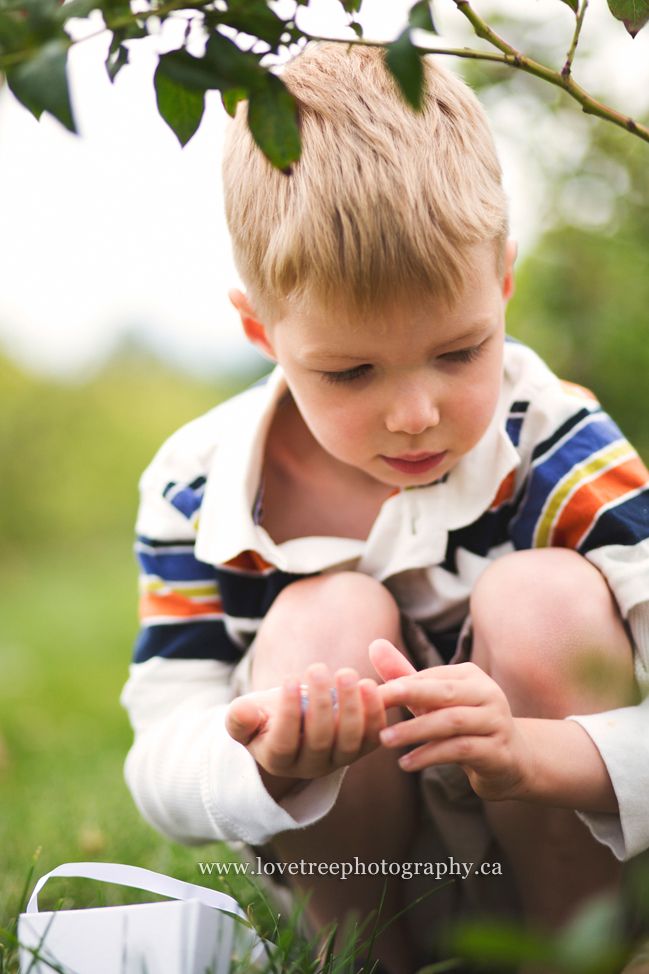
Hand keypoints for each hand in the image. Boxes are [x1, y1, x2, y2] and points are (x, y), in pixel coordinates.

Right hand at [225, 663, 385, 798]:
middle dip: (320, 702)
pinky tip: (370, 686)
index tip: (288, 678)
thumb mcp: (246, 718)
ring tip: (346, 674)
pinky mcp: (360, 749)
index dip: (287, 711)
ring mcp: (338, 760)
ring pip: (349, 741)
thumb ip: (240, 718)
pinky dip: (375, 713)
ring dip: (352, 707)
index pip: (284, 742)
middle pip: (320, 740)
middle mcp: (310, 767)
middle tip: (318, 668)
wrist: (294, 724)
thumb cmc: (266, 718)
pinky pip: (372, 737)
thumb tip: (241, 711)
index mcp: (278, 760)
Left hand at [370, 639, 527, 801]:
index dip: (400, 684)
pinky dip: (431, 756)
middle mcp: (487, 694)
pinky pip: (460, 750)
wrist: (513, 761)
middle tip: (378, 701)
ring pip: (451, 722)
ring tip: (384, 739)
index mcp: (471, 676)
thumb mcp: (434, 701)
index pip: (432, 676)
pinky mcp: (498, 752)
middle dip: (409, 695)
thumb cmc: (465, 725)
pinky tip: (406, 763)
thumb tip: (374, 644)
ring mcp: (495, 723)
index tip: (368, 693)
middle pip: (444, 692)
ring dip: (415, 731)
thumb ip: (405, 676)